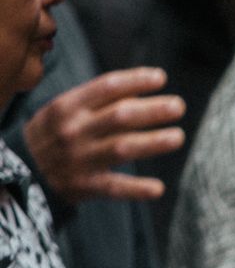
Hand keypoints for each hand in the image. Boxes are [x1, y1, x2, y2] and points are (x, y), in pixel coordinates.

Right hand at [24, 67, 185, 202]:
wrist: (22, 170)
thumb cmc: (54, 133)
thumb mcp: (63, 109)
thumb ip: (97, 100)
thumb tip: (141, 88)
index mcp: (68, 106)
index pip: (106, 87)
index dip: (136, 80)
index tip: (161, 78)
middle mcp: (74, 130)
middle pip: (120, 117)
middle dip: (152, 110)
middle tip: (178, 106)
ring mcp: (80, 159)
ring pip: (121, 148)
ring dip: (152, 143)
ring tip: (177, 137)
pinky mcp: (85, 185)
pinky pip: (114, 187)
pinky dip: (136, 188)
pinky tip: (158, 188)